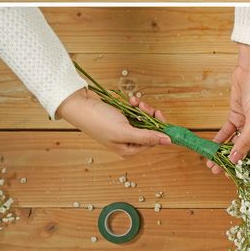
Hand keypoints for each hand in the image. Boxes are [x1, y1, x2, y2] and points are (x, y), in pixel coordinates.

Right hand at [56, 88, 170, 156]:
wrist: (80, 105)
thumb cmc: (99, 122)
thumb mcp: (125, 131)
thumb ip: (147, 137)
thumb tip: (168, 141)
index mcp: (130, 150)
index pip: (154, 141)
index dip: (159, 128)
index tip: (158, 114)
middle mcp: (128, 141)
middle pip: (151, 129)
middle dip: (149, 115)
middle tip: (144, 106)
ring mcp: (125, 128)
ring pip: (144, 118)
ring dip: (142, 108)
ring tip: (135, 102)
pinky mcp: (121, 117)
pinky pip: (136, 111)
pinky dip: (135, 105)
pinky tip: (130, 100)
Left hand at [207, 44, 249, 173]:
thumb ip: (246, 140)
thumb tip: (236, 160)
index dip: (247, 166)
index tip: (234, 177)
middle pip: (245, 150)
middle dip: (231, 162)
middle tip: (218, 173)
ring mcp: (247, 122)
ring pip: (234, 142)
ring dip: (222, 153)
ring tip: (212, 165)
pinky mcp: (236, 114)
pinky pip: (227, 131)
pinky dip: (219, 140)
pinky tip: (211, 149)